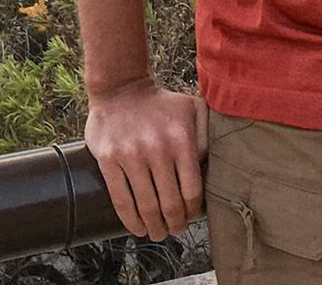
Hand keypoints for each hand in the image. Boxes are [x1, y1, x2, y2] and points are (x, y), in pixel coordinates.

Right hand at [84, 81, 207, 239]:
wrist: (120, 88)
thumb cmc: (161, 105)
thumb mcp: (193, 110)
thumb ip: (207, 137)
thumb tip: (212, 169)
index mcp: (181, 139)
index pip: (192, 191)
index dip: (192, 211)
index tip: (190, 217)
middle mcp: (157, 149)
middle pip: (170, 204)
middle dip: (175, 225)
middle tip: (175, 230)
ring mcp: (131, 155)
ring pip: (146, 207)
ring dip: (154, 228)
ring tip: (157, 232)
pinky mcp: (109, 160)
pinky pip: (121, 200)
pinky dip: (131, 221)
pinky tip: (137, 228)